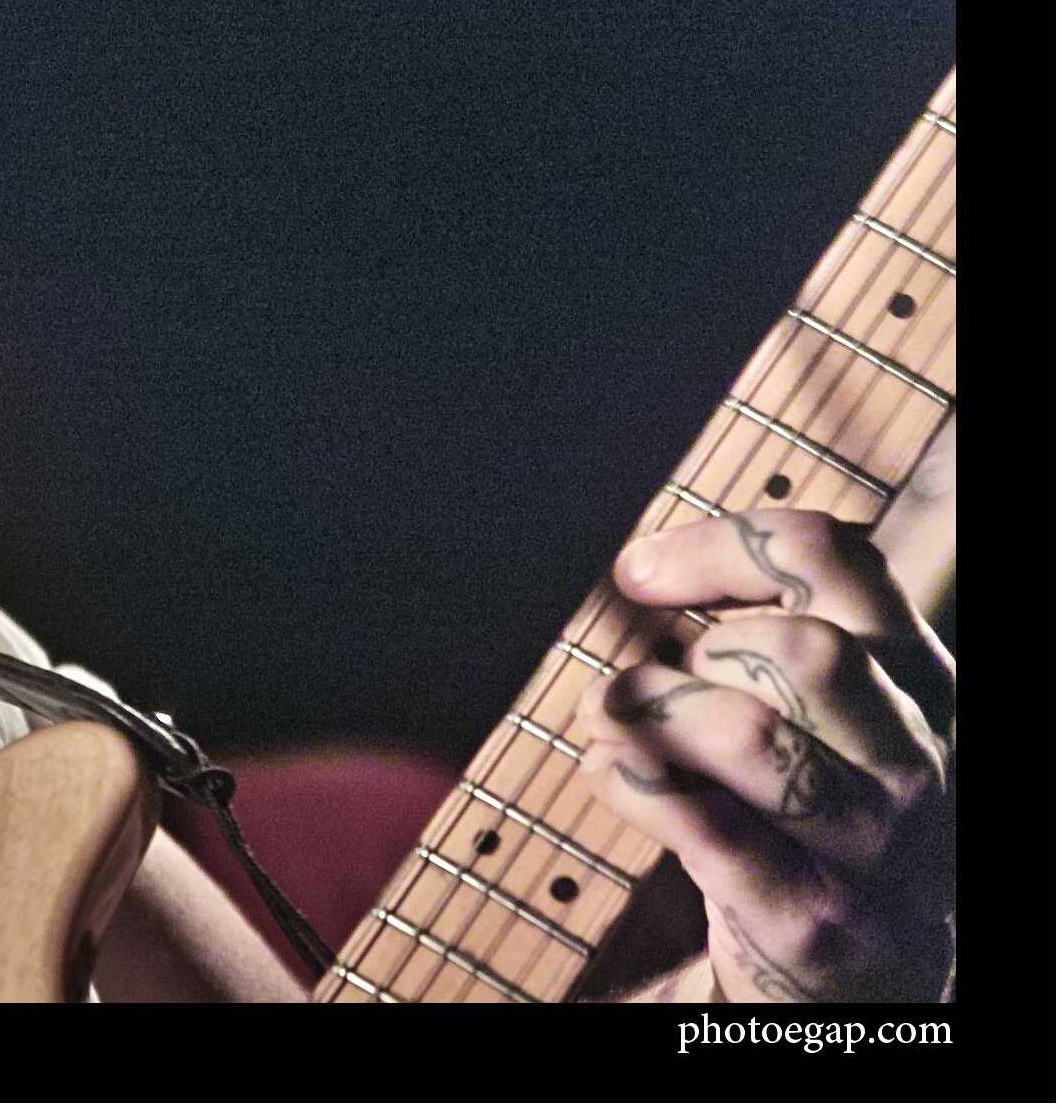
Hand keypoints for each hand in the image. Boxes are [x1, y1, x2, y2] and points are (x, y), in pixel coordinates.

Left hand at [574, 508, 954, 1002]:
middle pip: (802, 647)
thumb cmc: (818, 821)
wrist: (858, 983)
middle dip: (696, 652)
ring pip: (753, 735)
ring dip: (650, 711)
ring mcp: (875, 847)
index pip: (836, 561)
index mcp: (922, 687)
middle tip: (646, 683)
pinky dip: (633, 783)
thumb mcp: (828, 718)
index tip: (637, 574)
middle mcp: (918, 761)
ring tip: (606, 717)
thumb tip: (641, 566)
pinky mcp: (815, 919)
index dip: (720, 546)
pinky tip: (607, 770)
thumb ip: (767, 640)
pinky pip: (708, 828)